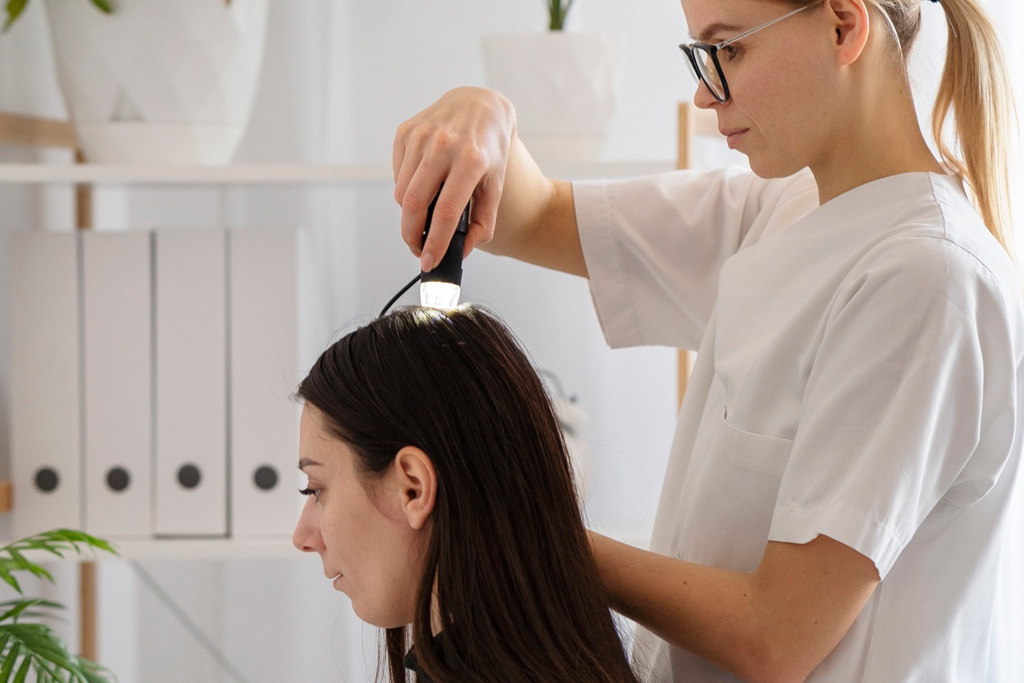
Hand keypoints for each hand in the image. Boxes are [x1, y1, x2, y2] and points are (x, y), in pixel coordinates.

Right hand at [392, 87, 516, 271]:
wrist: (481, 104)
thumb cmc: (490, 148)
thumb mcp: (495, 185)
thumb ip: (483, 222)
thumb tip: (461, 252)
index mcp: (471, 161)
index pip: (446, 212)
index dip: (434, 242)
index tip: (428, 262)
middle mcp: (443, 145)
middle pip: (414, 204)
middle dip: (411, 235)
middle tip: (417, 249)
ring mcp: (421, 136)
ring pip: (402, 192)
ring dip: (409, 214)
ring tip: (424, 218)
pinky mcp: (406, 132)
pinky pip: (398, 174)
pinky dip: (406, 189)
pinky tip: (423, 186)